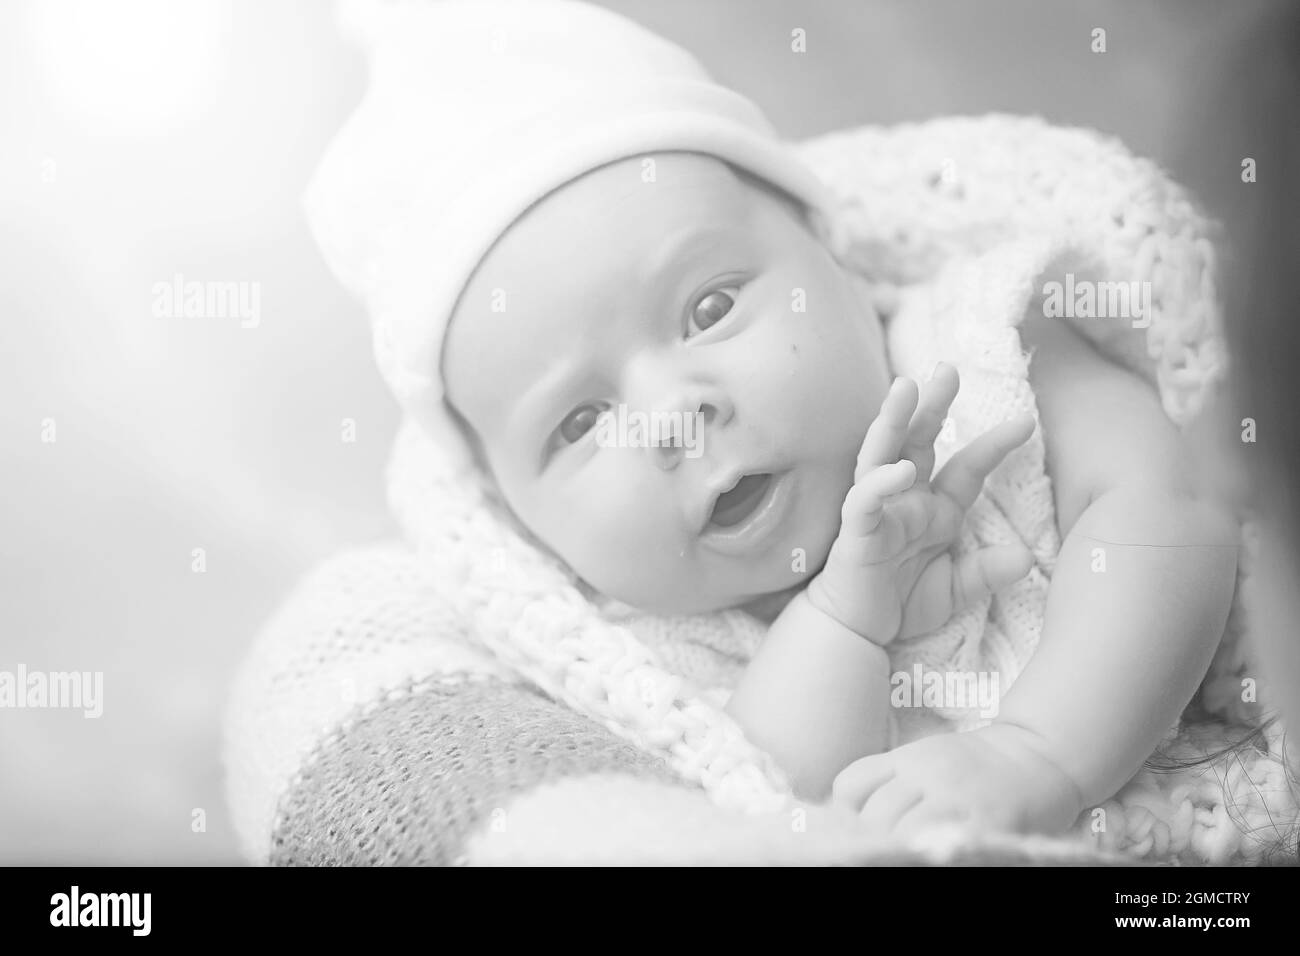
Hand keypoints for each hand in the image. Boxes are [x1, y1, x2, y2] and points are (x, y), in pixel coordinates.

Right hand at [806, 363, 1035, 644]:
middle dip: (933, 404)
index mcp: (933, 508)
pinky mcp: (856, 528)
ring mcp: (878, 509)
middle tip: (948, 369)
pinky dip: (881, 482)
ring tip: (906, 387)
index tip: (1025, 423)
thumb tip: (1024, 558)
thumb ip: (986, 572)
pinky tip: (900, 469)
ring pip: (882, 453)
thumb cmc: (898, 603)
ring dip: (894, 420)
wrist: (856, 632)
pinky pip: (865, 499)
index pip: (967, 467)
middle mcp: (906, 498)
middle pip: (919, 440)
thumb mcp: (956, 588)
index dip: (994, 445)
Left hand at [831, 722, 1084, 837]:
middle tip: (881, 848)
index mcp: (907, 758)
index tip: (854, 826)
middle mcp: (927, 774)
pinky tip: (931, 854)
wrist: (1038, 757)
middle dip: (872, 836)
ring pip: (903, 832)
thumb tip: (851, 813)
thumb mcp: (926, 758)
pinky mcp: (986, 824)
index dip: (846, 811)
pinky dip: (929, 853)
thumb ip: (892, 779)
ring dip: (898, 848)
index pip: (851, 784)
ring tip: (906, 854)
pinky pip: (943, 844)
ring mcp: (956, 800)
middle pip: (875, 814)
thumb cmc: (976, 766)